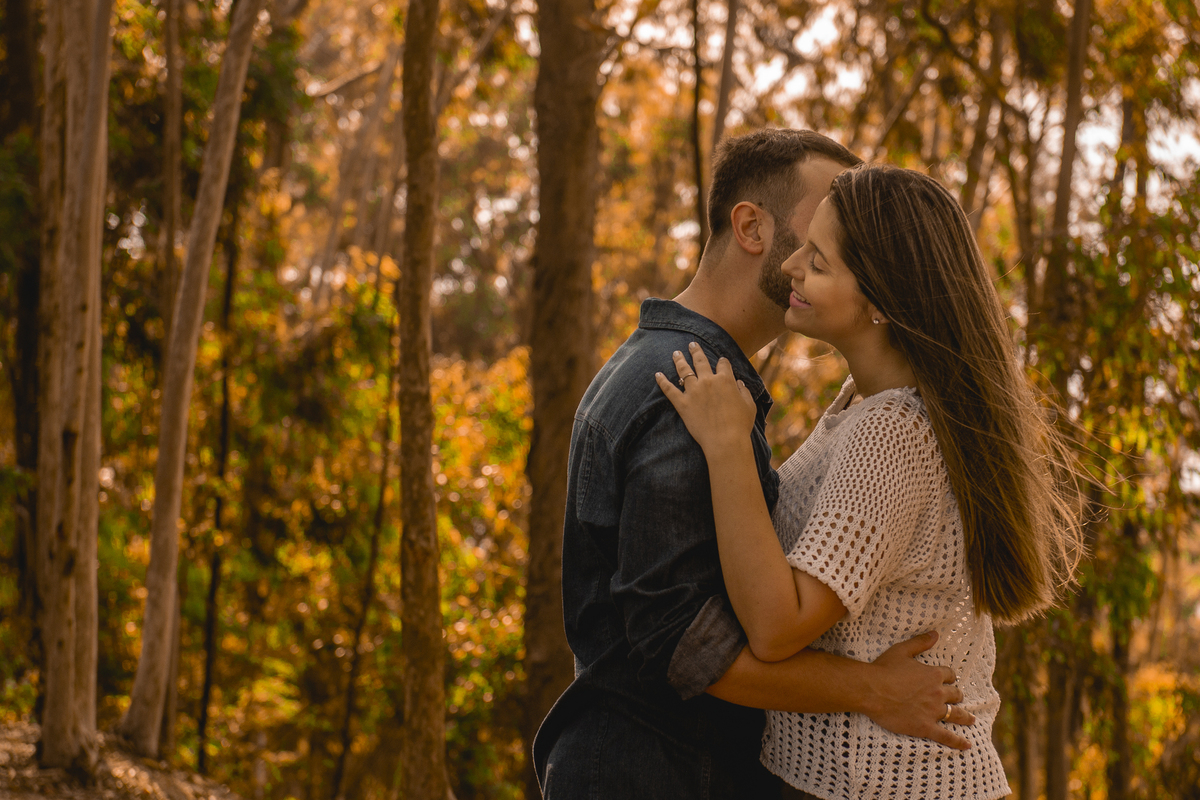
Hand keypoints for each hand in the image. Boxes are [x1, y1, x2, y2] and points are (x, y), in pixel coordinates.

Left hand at [654, 342, 756, 454]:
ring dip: (679, 360)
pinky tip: (657, 374)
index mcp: (726, 380)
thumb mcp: (749, 405)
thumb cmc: (740, 425)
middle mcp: (708, 381)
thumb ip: (744, 391)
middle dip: (696, 351)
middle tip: (691, 344)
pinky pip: (669, 390)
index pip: (723, 363)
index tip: (721, 361)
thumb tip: (739, 383)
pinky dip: (662, 381)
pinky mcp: (683, 404)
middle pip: (700, 361)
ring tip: (675, 353)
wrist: (725, 441)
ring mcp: (694, 391)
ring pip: (684, 370)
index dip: (722, 361)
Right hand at [863, 631, 974, 750]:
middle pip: (955, 694)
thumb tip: (935, 633)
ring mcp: (933, 711)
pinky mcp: (925, 727)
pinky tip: (967, 746)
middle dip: (956, 695)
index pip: (949, 675)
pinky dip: (958, 742)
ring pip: (956, 714)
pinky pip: (946, 736)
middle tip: (956, 698)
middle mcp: (937, 693)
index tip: (947, 679)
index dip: (948, 677)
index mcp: (933, 675)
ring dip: (965, 716)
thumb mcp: (902, 650)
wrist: (871, 690)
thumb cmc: (884, 669)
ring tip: (971, 719)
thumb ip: (920, 642)